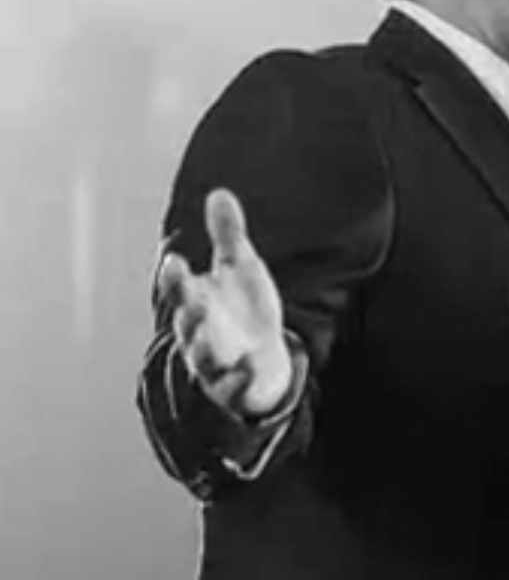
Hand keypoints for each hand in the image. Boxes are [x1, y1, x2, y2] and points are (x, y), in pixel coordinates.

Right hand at [155, 189, 292, 417]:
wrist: (262, 360)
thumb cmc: (244, 309)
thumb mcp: (240, 268)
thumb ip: (228, 234)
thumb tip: (219, 193)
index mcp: (198, 301)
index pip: (180, 288)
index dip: (175, 276)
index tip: (175, 260)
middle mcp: (200, 332)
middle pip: (187, 321)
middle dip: (187, 309)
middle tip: (190, 297)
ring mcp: (215, 361)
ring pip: (202, 356)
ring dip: (202, 346)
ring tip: (207, 335)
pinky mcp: (233, 385)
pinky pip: (232, 386)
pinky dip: (235, 379)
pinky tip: (245, 367)